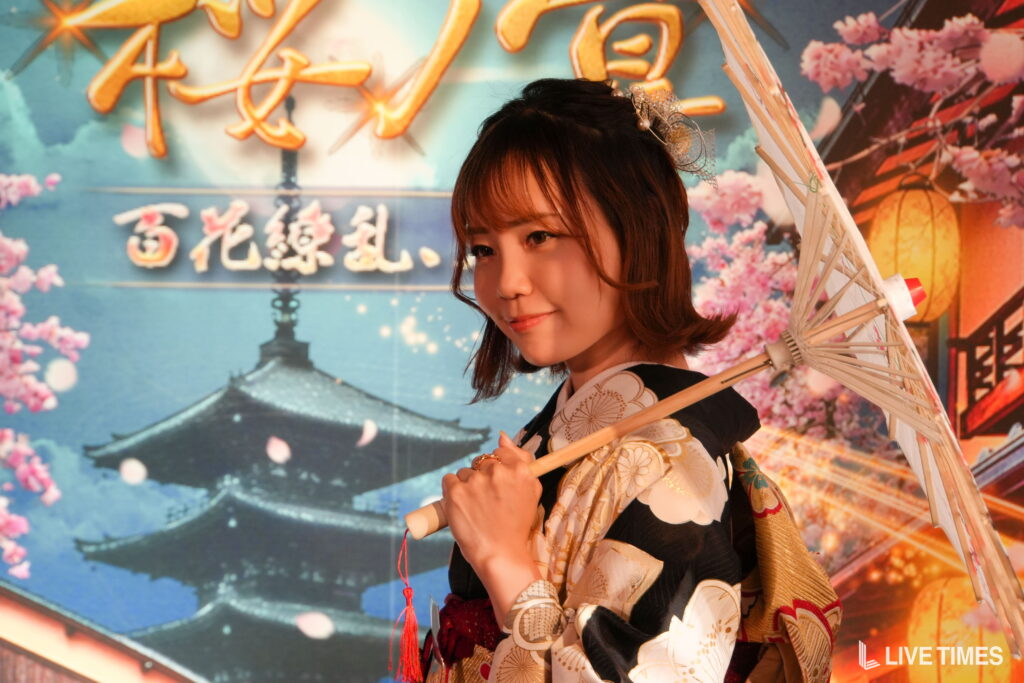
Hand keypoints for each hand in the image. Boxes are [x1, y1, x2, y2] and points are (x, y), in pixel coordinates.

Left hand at [441, 431, 540, 570]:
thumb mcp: (531, 492)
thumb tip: (501, 435)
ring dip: (467, 486)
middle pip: (482, 462)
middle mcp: (498, 471)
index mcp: (519, 470)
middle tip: (487, 501)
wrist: (500, 555)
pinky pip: (449, 480)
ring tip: (476, 508)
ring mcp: (475, 481)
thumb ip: (521, 460)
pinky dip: (452, 492)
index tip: (496, 483)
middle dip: (482, 477)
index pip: (501, 452)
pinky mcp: (456, 492)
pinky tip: (462, 506)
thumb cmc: (516, 526)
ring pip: (465, 472)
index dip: (496, 468)